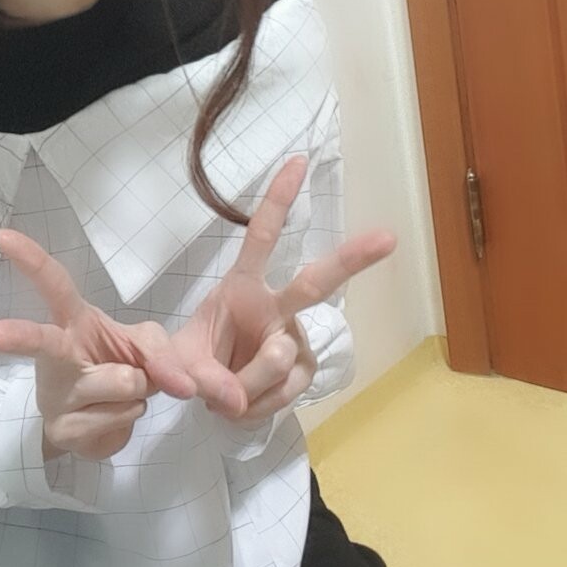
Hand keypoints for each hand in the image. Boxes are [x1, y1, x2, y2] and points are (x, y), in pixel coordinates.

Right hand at [0, 229, 196, 460]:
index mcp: (72, 321)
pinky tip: (113, 414)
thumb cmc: (118, 363)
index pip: (52, 284)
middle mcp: (55, 355)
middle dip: (20, 336)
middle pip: (41, 341)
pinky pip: (123, 417)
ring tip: (121, 392)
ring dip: (137, 389)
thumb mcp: (146, 344)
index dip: (31, 259)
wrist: (105, 420)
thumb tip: (181, 385)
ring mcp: (54, 395)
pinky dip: (131, 415)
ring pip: (122, 383)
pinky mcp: (63, 431)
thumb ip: (163, 353)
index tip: (3, 236)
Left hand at [168, 155, 397, 425]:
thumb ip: (199, 374)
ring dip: (245, 384)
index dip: (279, 200)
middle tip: (388, 237)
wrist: (205, 395)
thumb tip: (234, 399)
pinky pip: (280, 393)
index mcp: (242, 284)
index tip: (298, 161)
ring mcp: (293, 342)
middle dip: (352, 259)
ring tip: (225, 391)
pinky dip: (255, 405)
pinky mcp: (301, 374)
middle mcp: (276, 307)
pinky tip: (244, 403)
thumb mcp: (178, 360)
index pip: (262, 237)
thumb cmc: (193, 359)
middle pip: (315, 282)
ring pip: (277, 360)